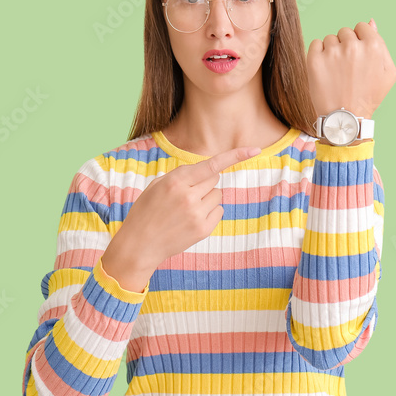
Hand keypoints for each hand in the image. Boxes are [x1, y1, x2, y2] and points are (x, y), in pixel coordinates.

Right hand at [111, 145, 261, 270]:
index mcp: (175, 181)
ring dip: (207, 197)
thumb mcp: (157, 186)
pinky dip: (209, 212)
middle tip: (187, 193)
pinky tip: (191, 219)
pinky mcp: (203, 229)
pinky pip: (218, 210)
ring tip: (186, 209)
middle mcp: (188, 196)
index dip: (235, 156)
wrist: (139, 245)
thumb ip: (182, 175)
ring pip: (217, 194)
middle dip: (204, 182)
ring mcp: (197, 214)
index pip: (211, 165)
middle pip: (214, 179)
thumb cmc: (146, 211)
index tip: (255, 150)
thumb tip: (209, 170)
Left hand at [307, 18, 395, 118]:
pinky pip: (315, 44)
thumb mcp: (388, 73)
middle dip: (346, 46)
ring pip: (330, 39)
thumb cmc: (369, 96)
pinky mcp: (314, 60)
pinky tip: (325, 70)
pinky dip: (318, 54)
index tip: (358, 57)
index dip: (360, 41)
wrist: (346, 118)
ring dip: (332, 51)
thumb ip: (382, 44)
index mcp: (373, 46)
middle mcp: (353, 46)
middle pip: (345, 32)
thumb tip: (371, 22)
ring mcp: (332, 53)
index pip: (362, 27)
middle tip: (347, 68)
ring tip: (336, 72)